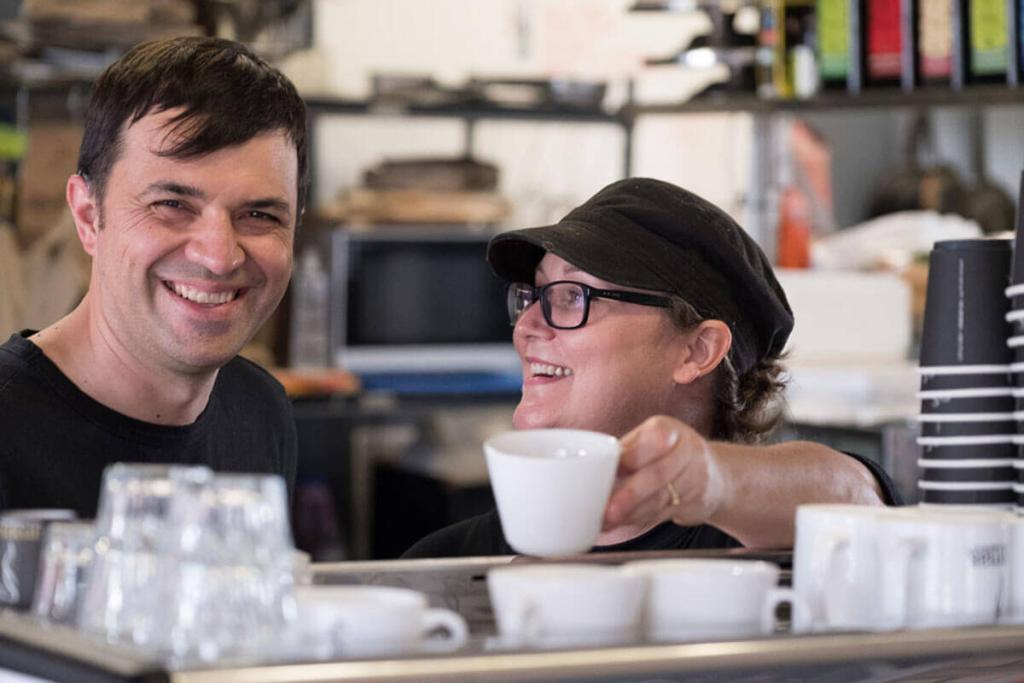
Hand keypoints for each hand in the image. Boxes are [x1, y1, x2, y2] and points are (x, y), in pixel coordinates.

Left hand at [602, 416, 726, 532]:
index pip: (655, 439)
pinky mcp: (695, 503)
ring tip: (607, 522)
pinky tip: (621, 525)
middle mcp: (687, 451)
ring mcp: (695, 478)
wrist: (716, 476)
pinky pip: (664, 513)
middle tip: (608, 511)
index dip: (633, 456)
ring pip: (661, 499)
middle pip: (659, 474)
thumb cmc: (669, 455)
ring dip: (631, 514)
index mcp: (670, 430)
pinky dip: (640, 521)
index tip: (612, 470)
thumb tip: (593, 467)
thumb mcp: (652, 440)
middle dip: (631, 495)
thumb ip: (627, 451)